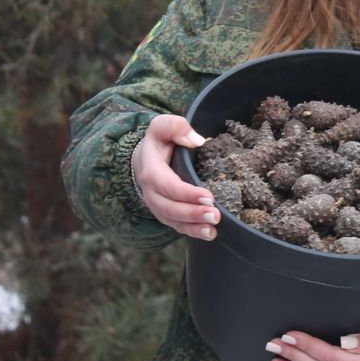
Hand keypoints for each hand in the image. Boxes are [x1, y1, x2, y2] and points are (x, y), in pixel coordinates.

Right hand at [133, 114, 218, 239]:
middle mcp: (151, 192)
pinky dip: (192, 232)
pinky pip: (177, 226)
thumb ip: (176, 127)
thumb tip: (196, 140)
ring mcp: (158, 205)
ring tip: (213, 229)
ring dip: (194, 227)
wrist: (144, 159)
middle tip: (215, 215)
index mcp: (151, 170)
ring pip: (173, 221)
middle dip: (193, 214)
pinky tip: (209, 234)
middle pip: (170, 208)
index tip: (209, 196)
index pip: (167, 185)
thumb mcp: (162, 126)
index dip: (186, 193)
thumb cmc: (159, 141)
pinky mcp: (166, 213)